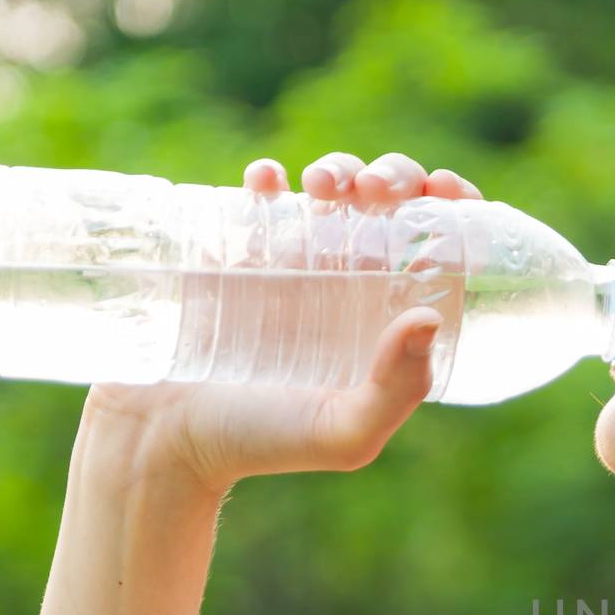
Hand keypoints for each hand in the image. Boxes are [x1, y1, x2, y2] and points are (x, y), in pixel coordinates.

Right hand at [81, 151, 483, 494]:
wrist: (162, 440)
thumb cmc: (261, 444)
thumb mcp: (344, 433)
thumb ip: (398, 391)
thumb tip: (429, 317)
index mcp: (389, 320)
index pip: (439, 250)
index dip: (453, 209)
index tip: (445, 192)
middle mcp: (349, 284)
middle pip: (391, 204)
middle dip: (396, 176)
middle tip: (378, 190)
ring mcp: (291, 263)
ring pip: (332, 188)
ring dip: (339, 169)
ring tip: (323, 188)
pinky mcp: (232, 250)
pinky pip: (258, 195)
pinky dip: (268, 177)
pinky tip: (268, 180)